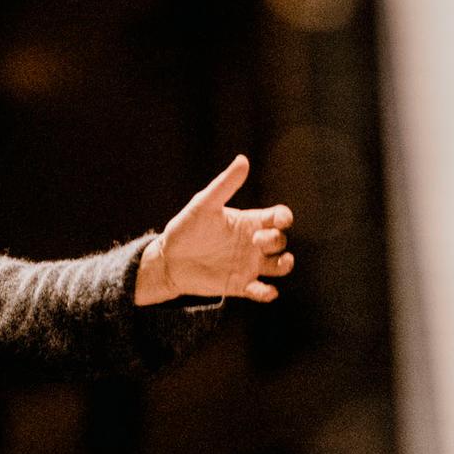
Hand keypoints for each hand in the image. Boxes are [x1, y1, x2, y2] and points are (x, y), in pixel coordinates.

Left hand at [135, 155, 293, 305]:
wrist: (169, 260)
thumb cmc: (186, 228)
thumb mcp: (204, 204)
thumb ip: (224, 184)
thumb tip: (242, 160)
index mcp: (248, 221)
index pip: (278, 218)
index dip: (284, 218)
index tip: (279, 220)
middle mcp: (253, 243)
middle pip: (280, 241)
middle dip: (276, 240)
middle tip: (256, 240)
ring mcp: (249, 265)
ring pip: (280, 266)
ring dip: (284, 265)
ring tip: (277, 264)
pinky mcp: (240, 285)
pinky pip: (262, 291)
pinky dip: (268, 293)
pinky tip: (265, 290)